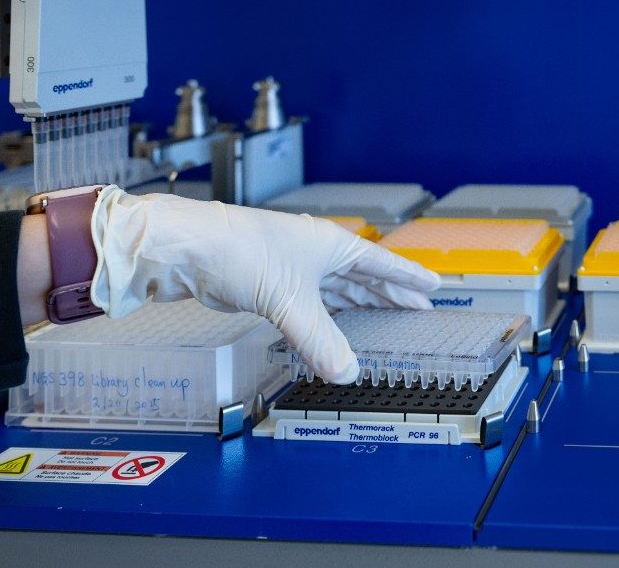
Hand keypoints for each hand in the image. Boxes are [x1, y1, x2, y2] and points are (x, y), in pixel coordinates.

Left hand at [89, 187, 439, 383]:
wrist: (185, 248)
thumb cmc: (238, 252)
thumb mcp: (288, 301)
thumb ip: (319, 341)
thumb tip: (345, 372)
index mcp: (331, 245)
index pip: (382, 264)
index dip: (408, 278)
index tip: (433, 285)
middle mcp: (315, 252)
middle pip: (363, 275)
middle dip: (389, 292)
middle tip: (416, 306)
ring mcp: (291, 267)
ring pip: (335, 288)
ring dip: (359, 303)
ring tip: (381, 315)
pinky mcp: (268, 284)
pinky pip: (310, 303)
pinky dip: (326, 316)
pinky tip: (329, 326)